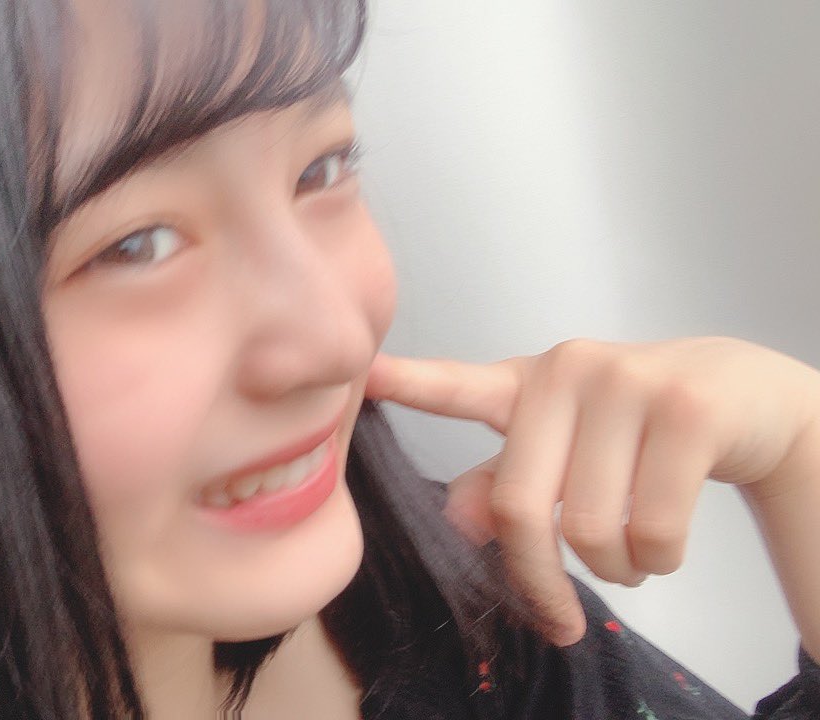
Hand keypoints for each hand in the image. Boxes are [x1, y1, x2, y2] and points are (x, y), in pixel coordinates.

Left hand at [364, 336, 819, 645]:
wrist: (748, 397)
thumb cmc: (636, 431)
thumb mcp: (563, 448)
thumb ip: (502, 483)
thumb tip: (455, 520)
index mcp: (527, 384)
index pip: (460, 386)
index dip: (411, 384)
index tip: (366, 377)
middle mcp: (568, 371)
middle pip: (520, 506)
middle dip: (540, 578)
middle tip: (558, 612)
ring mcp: (628, 383)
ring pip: (590, 527)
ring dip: (612, 571)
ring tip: (628, 557)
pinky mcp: (686, 411)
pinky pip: (654, 531)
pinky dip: (658, 563)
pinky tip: (663, 546)